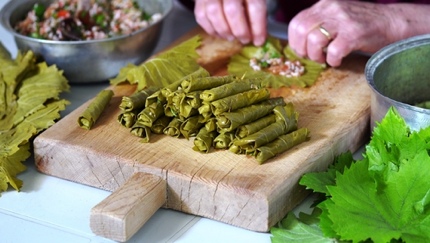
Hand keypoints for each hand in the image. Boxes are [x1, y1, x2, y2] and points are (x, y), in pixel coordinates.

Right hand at [194, 0, 266, 45]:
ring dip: (224, 31)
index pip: (255, 7)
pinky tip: (219, 33)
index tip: (259, 42)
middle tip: (244, 40)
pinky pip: (202, 16)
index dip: (257, 27)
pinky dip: (210, 29)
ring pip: (214, 13)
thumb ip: (256, 15)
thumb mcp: (254, 0)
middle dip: (239, 30)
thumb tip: (257, 38)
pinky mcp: (199, 0)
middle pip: (232, 10)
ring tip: (230, 37)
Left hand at [288, 0, 429, 66]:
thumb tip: (299, 43)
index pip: (296, 22)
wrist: (391, 22)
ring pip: (314, 40)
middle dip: (302, 49)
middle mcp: (331, 9)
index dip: (294, 40)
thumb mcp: (336, 16)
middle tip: (311, 57)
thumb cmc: (362, 24)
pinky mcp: (354, 34)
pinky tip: (337, 61)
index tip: (300, 50)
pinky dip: (332, 60)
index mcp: (324, 4)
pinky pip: (333, 51)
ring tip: (324, 59)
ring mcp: (343, 21)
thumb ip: (319, 23)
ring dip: (316, 56)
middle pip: (302, 31)